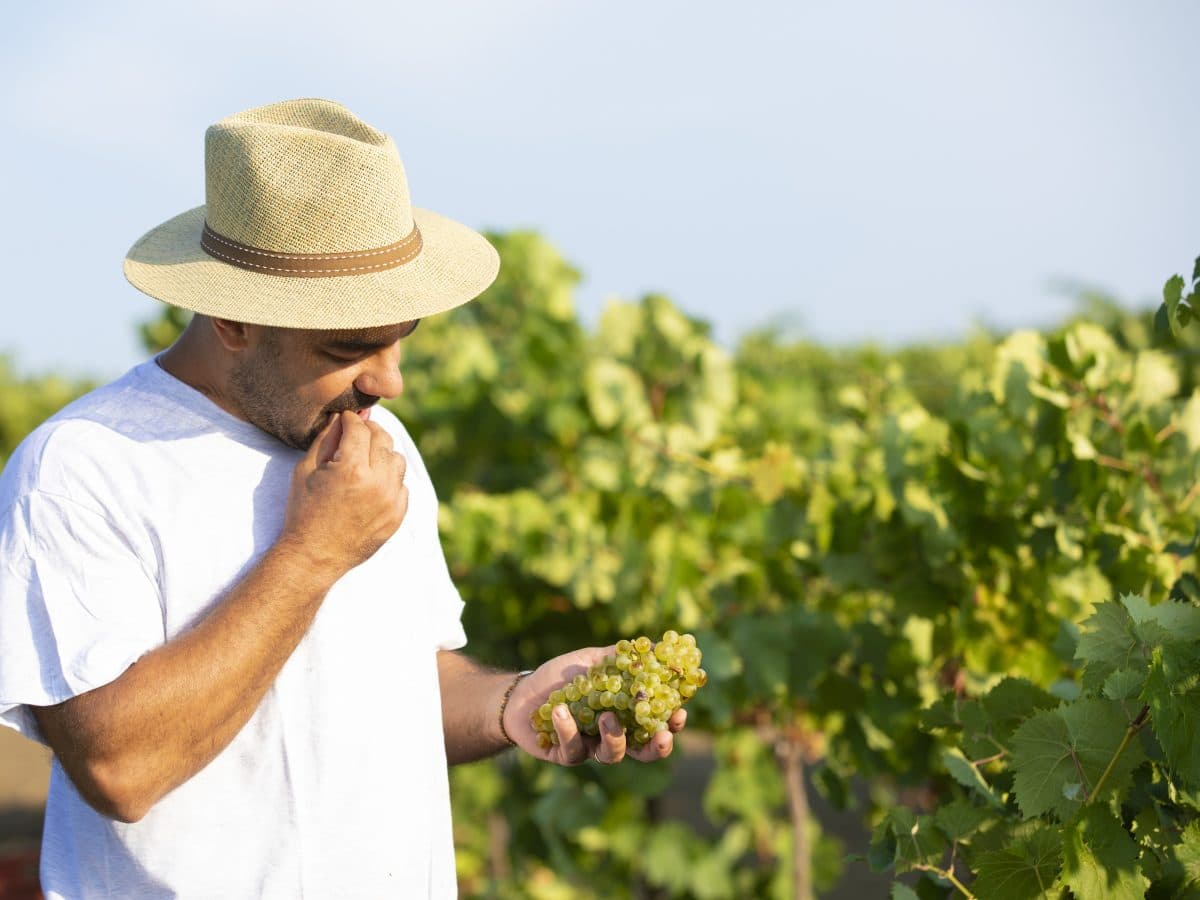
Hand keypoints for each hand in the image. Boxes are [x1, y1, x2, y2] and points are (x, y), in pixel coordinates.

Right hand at [278, 411, 408, 579]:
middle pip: (383, 440)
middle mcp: (378, 483)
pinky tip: (373, 481)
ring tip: (365, 457)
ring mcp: (391, 501)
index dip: (350, 420)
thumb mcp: (306, 470)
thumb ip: (327, 439)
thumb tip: (341, 417)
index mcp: (352, 469)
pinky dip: (390, 478)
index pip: (359, 429)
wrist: (314, 555)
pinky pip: (402, 484)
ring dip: (382, 453)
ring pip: (397, 459)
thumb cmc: (303, 511)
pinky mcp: (398, 515)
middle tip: (356, 433)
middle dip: (369, 431)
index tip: (345, 418)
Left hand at [503, 646, 687, 765]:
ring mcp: (590, 748)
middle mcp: (612, 736)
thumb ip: (622, 658)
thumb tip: (655, 644)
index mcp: (625, 715)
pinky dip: (568, 728)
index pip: (655, 724)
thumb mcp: (593, 661)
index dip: (671, 723)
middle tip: (663, 736)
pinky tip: (562, 710)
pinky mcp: (565, 755)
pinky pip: (573, 750)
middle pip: (643, 752)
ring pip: (612, 756)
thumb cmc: (562, 677)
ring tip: (606, 715)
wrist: (521, 693)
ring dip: (614, 736)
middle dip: (657, 747)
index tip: (680, 711)